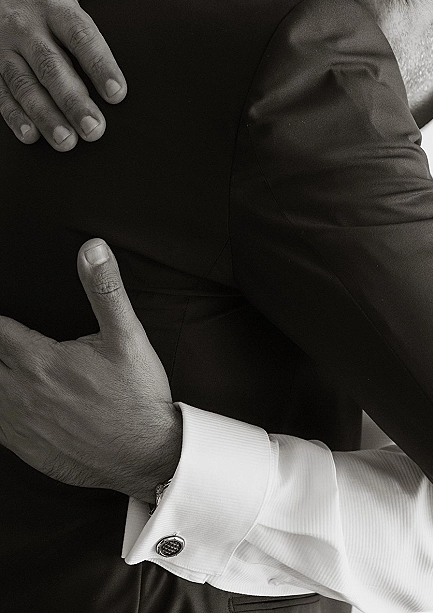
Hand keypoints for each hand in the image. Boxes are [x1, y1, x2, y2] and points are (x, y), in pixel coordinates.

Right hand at [0, 0, 154, 150]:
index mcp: (54, 4)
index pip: (81, 35)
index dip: (100, 64)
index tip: (118, 94)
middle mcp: (27, 26)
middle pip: (52, 67)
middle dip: (73, 101)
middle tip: (96, 131)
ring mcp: (3, 46)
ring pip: (24, 85)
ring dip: (45, 116)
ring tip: (68, 143)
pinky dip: (13, 116)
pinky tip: (31, 137)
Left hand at [0, 239, 180, 501]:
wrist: (147, 455)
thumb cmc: (137, 396)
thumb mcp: (128, 336)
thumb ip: (105, 290)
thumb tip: (92, 249)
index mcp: (42, 361)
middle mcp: (21, 393)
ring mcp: (20, 425)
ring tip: (1, 364)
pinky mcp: (25, 448)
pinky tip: (4, 397)